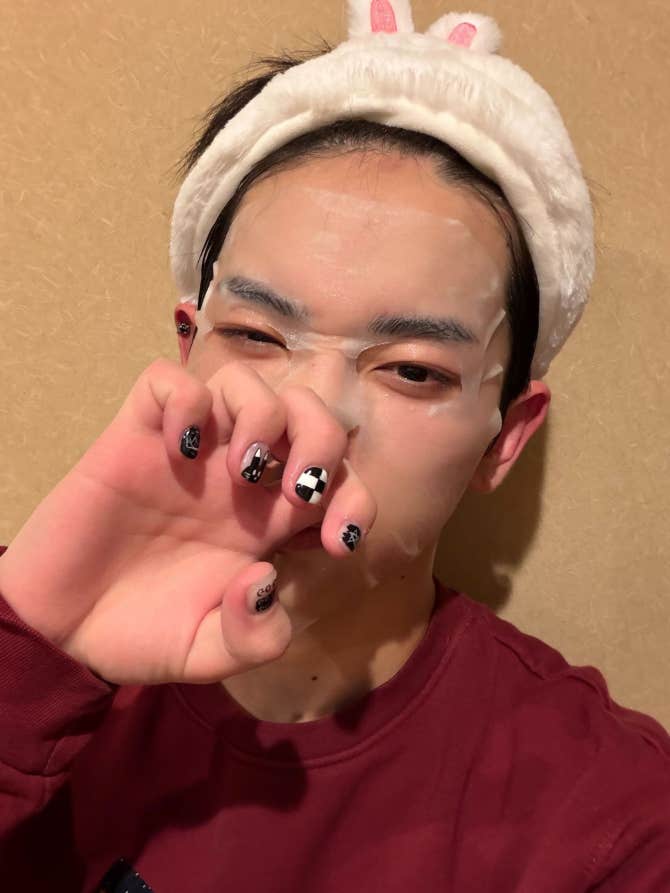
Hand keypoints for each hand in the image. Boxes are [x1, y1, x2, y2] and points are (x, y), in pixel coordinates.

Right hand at [0, 358, 375, 684]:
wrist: (63, 630)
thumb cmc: (141, 633)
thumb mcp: (208, 654)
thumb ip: (253, 637)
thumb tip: (265, 579)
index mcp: (269, 523)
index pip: (339, 482)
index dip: (356, 502)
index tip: (336, 542)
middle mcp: (239, 478)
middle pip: (306, 414)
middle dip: (323, 441)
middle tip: (299, 492)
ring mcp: (191, 453)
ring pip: (245, 383)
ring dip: (263, 417)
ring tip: (241, 472)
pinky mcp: (136, 437)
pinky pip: (168, 382)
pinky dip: (185, 401)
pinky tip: (181, 449)